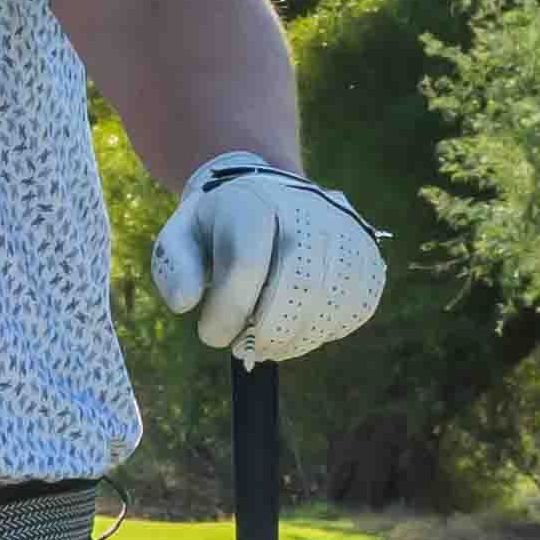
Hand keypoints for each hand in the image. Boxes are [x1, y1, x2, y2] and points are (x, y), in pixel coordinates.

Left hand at [147, 156, 387, 367]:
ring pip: (331, 300)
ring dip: (297, 338)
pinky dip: (328, 328)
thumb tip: (186, 303)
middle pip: (298, 288)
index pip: (247, 269)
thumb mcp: (179, 237)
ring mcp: (341, 228)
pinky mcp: (365, 250)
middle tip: (246, 347)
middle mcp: (304, 209)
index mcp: (251, 204)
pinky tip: (301, 328)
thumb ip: (174, 268)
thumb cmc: (216, 227)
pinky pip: (358, 302)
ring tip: (271, 342)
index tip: (212, 333)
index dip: (228, 316)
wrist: (264, 192)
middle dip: (267, 334)